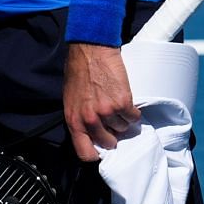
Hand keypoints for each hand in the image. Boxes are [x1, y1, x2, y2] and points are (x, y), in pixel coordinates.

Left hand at [63, 43, 138, 162]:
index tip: (101, 148)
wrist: (91, 50)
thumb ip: (79, 118)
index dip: (95, 153)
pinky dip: (133, 112)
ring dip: (123, 120)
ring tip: (118, 105)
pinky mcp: (123, 102)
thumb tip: (91, 131)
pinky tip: (128, 102)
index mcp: (74, 121)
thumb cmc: (79, 71)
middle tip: (113, 123)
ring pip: (122, 128)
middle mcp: (90, 120)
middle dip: (113, 135)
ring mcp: (107, 112)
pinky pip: (133, 117)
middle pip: (108, 143)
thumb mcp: (70, 99)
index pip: (85, 153)